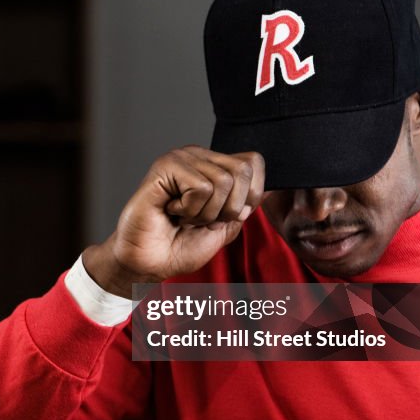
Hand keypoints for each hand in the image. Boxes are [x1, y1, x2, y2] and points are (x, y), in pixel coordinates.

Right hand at [82, 147, 264, 296]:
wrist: (150, 263)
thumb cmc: (180, 247)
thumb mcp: (225, 228)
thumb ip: (245, 206)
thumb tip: (268, 189)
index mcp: (213, 165)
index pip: (253, 162)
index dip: (247, 197)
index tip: (220, 216)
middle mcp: (198, 155)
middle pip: (242, 171)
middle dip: (226, 208)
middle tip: (198, 218)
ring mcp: (181, 158)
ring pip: (223, 181)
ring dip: (205, 212)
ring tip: (182, 215)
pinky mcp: (165, 166)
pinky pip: (201, 187)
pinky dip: (190, 209)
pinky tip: (170, 210)